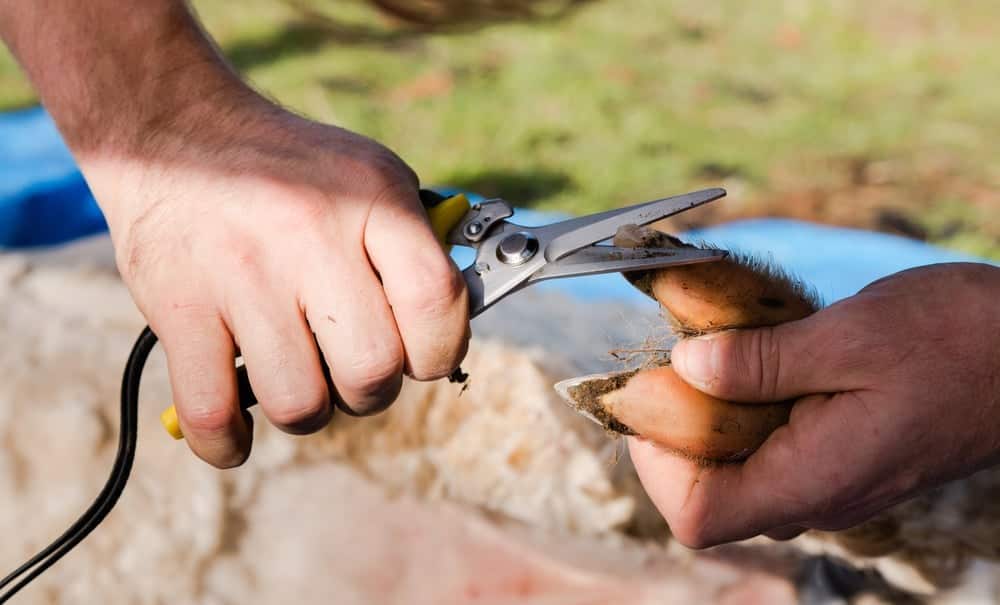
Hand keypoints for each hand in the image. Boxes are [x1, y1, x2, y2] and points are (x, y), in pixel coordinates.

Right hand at [83, 94, 469, 467]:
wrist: (175, 134)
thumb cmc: (292, 173)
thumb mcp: (371, 176)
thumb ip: (418, 245)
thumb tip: (455, 325)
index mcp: (371, 199)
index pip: (437, 301)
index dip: (443, 349)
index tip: (426, 355)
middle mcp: (310, 234)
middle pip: (372, 371)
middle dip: (372, 389)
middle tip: (351, 365)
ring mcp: (241, 273)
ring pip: (299, 404)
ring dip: (306, 409)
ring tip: (297, 376)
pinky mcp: (179, 306)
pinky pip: (212, 415)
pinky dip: (226, 442)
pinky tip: (234, 430)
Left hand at [628, 262, 999, 547]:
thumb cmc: (959, 342)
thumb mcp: (850, 337)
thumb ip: (761, 361)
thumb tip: (686, 367)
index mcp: (814, 479)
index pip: (697, 517)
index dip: (655, 464)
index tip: (652, 394)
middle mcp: (818, 495)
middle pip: (710, 491)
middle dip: (679, 428)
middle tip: (683, 356)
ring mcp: (832, 479)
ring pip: (740, 468)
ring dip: (714, 414)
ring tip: (722, 349)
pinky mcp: (843, 455)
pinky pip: (774, 447)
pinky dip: (750, 407)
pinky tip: (762, 357)